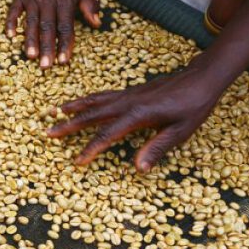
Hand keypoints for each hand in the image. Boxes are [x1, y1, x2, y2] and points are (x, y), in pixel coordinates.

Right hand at [6, 0, 100, 67]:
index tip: (63, 61)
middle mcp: (48, 2)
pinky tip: (10, 35)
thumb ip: (89, 5)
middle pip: (48, 29)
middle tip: (45, 66)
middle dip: (47, 48)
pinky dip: (11, 22)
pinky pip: (14, 10)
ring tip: (30, 56)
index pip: (65, 27)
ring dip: (30, 40)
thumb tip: (97, 24)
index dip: (65, 45)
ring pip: (32, 23)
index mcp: (65, 1)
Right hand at [47, 62, 224, 170]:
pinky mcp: (130, 91)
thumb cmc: (193, 106)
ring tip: (55, 112)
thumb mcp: (180, 131)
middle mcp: (127, 103)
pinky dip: (87, 99)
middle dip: (68, 125)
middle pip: (91, 115)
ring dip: (73, 107)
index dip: (90, 149)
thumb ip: (156, 149)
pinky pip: (102, 95)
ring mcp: (127, 94)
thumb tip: (138, 169)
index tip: (76, 161)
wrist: (200, 79)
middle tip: (48, 132)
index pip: (107, 135)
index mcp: (137, 115)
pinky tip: (82, 102)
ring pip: (94, 101)